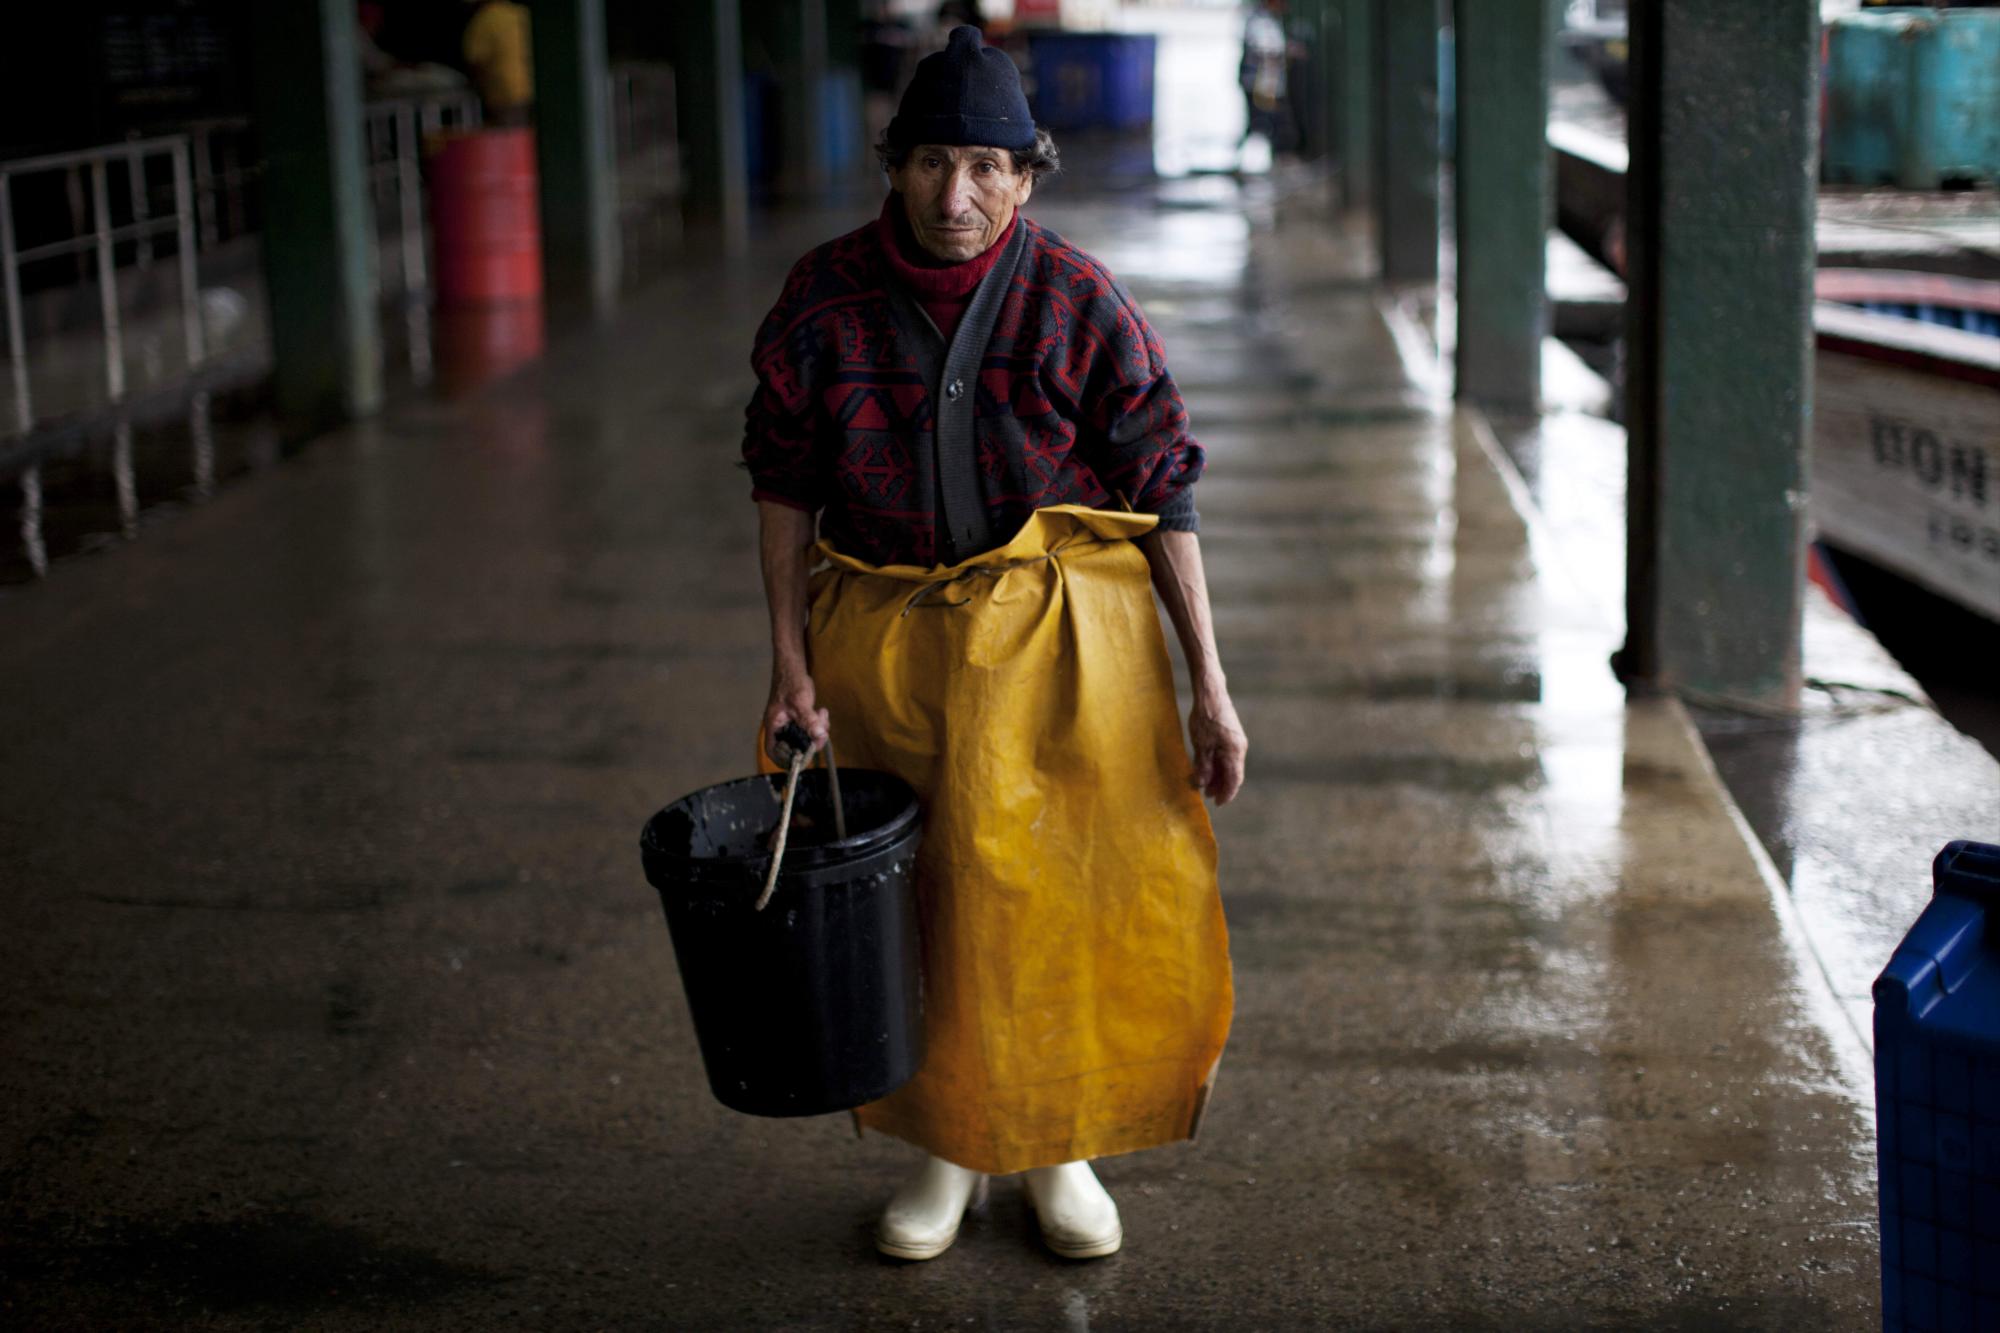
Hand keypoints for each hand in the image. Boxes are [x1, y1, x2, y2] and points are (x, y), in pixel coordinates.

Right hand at [764, 670, 830, 766]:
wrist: (792, 667)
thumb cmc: (790, 682)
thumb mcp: (800, 702)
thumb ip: (809, 720)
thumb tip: (819, 735)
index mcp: (773, 727)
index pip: (775, 751)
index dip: (786, 760)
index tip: (803, 759)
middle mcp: (780, 728)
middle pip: (795, 746)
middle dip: (811, 740)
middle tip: (822, 731)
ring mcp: (790, 724)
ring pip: (805, 737)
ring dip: (818, 730)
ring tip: (821, 713)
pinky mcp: (799, 720)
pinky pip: (810, 729)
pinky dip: (818, 723)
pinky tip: (821, 711)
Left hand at [1188, 685, 1247, 805]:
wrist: (1211, 692)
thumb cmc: (1205, 717)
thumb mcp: (1200, 744)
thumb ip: (1203, 765)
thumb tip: (1202, 784)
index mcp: (1235, 752)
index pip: (1234, 780)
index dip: (1226, 793)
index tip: (1217, 803)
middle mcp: (1240, 748)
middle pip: (1233, 774)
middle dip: (1221, 786)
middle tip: (1207, 795)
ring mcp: (1236, 741)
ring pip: (1229, 765)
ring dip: (1218, 775)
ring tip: (1205, 783)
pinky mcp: (1231, 734)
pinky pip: (1227, 755)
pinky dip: (1218, 764)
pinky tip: (1207, 766)